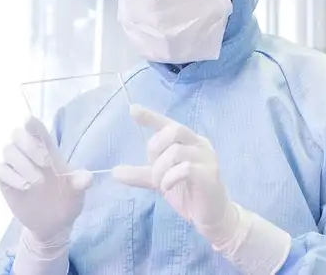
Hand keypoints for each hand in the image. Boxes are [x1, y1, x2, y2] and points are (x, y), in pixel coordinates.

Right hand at [0, 118, 91, 248]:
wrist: (53, 224)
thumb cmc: (67, 200)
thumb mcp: (78, 193)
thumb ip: (81, 183)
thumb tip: (87, 178)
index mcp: (48, 149)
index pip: (37, 129)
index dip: (31, 123)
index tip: (28, 121)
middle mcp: (29, 154)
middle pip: (18, 134)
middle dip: (30, 145)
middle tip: (45, 163)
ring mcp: (15, 166)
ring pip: (8, 151)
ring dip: (22, 164)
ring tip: (37, 182)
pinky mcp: (5, 181)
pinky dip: (11, 176)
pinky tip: (24, 187)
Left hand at [113, 105, 291, 273]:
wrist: (211, 215)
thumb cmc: (188, 192)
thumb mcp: (161, 180)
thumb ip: (142, 174)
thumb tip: (114, 172)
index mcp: (189, 141)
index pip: (168, 123)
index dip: (150, 116)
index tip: (133, 109)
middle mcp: (199, 144)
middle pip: (174, 130)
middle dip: (156, 147)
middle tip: (152, 168)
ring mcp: (207, 158)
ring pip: (176, 151)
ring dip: (160, 169)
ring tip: (160, 183)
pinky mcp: (209, 174)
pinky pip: (185, 168)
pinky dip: (169, 178)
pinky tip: (167, 187)